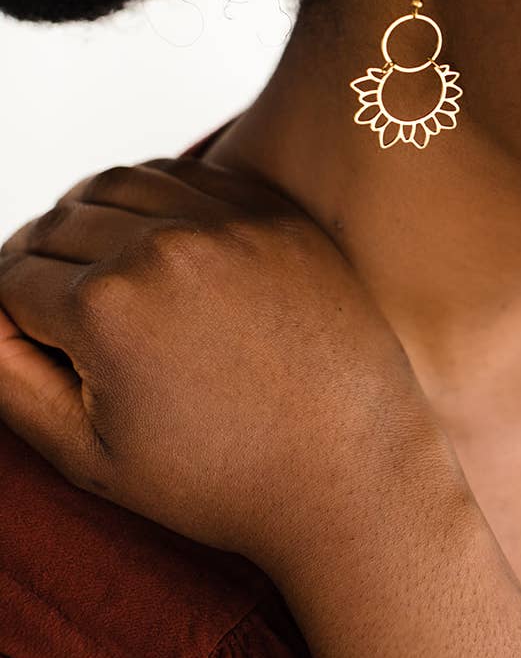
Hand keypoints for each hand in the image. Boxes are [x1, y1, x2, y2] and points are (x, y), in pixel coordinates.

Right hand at [0, 156, 443, 562]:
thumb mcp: (87, 454)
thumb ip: (7, 378)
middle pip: (57, 222)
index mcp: (106, 307)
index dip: (10, 316)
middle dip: (42, 266)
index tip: (36, 346)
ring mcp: (226, 222)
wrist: (350, 471)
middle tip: (58, 314)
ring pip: (117, 184)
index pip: (9, 278)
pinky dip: (156, 202)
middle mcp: (163, 246)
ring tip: (99, 272)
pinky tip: (159, 248)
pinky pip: (189, 179)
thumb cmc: (219, 478)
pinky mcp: (273, 214)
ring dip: (91, 219)